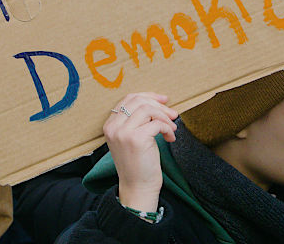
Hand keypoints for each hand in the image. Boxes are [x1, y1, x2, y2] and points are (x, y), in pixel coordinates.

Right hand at [104, 92, 177, 213]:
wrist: (138, 187)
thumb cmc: (139, 162)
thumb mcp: (133, 136)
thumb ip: (138, 119)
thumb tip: (160, 100)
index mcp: (110, 124)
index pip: (129, 98)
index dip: (149, 96)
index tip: (164, 100)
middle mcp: (113, 127)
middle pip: (139, 100)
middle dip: (159, 105)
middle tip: (172, 114)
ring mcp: (123, 132)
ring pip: (148, 109)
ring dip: (164, 116)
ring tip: (171, 128)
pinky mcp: (136, 139)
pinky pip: (157, 123)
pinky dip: (167, 128)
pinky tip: (170, 138)